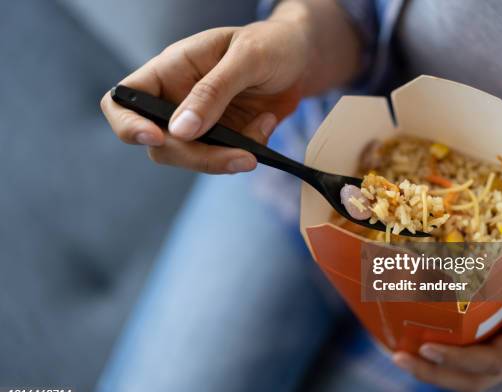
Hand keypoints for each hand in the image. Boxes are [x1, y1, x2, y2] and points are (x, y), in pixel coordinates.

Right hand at [100, 0, 359, 173]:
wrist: (301, 59)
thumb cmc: (270, 44)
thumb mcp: (245, 58)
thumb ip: (212, 91)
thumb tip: (179, 130)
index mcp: (169, 71)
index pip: (123, 101)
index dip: (128, 125)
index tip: (157, 137)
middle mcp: (176, 101)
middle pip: (159, 144)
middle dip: (197, 155)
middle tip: (239, 156)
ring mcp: (199, 124)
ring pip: (191, 159)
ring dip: (226, 157)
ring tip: (262, 127)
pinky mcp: (224, 140)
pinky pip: (224, 160)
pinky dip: (248, 150)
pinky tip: (265, 122)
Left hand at [393, 208, 501, 391]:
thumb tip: (479, 221)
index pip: (497, 358)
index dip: (460, 358)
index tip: (426, 347)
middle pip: (475, 379)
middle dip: (434, 374)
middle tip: (397, 356)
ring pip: (469, 377)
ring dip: (431, 370)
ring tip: (395, 353)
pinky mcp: (497, 341)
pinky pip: (467, 359)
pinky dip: (438, 356)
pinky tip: (410, 339)